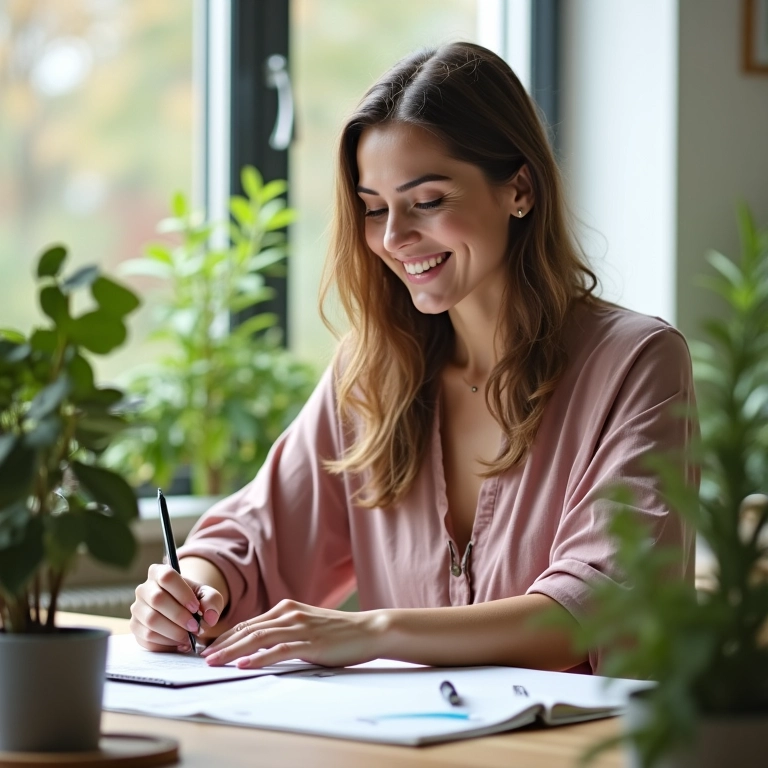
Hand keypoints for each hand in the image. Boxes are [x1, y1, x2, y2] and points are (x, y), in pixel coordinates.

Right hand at [130, 563, 225, 652]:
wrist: (183, 611)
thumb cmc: (195, 600)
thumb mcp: (208, 596)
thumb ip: (212, 601)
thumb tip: (210, 617)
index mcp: (160, 572)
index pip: (167, 577)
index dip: (183, 593)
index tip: (196, 608)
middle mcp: (144, 588)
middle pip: (157, 599)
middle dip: (179, 616)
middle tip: (195, 627)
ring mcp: (137, 608)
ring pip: (151, 620)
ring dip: (173, 632)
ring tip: (189, 637)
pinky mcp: (135, 627)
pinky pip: (147, 638)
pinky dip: (166, 644)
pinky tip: (180, 643)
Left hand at [200, 599, 384, 668]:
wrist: (369, 630)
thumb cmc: (339, 631)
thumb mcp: (308, 625)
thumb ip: (286, 630)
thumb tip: (262, 644)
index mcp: (288, 609)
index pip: (250, 623)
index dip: (228, 635)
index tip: (211, 648)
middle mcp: (290, 615)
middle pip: (249, 629)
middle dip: (223, 644)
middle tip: (204, 656)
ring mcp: (300, 628)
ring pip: (258, 638)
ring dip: (233, 651)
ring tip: (215, 661)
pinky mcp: (310, 643)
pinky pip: (279, 650)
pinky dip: (259, 658)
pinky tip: (244, 664)